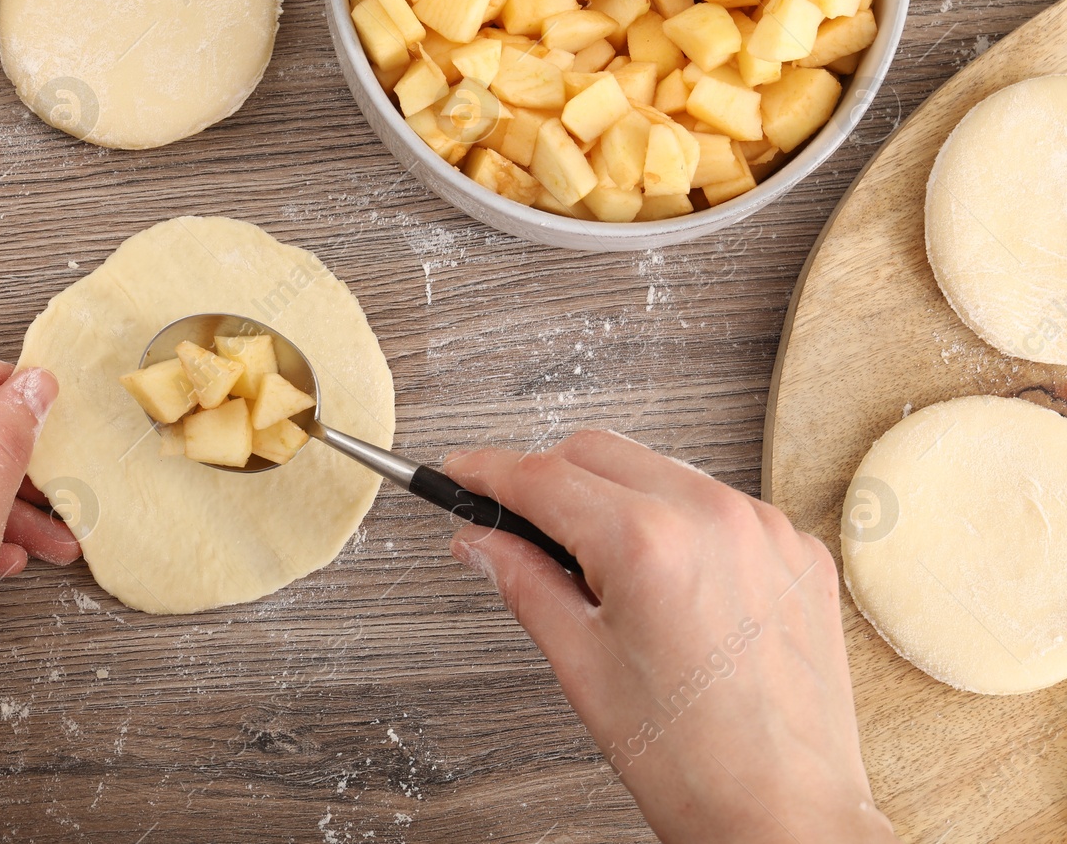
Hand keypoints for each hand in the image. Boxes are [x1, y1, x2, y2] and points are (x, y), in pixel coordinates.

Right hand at [448, 431, 898, 843]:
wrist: (787, 817)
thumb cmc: (694, 764)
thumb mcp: (581, 665)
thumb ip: (523, 582)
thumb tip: (482, 542)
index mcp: (650, 542)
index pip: (542, 475)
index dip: (486, 470)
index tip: (461, 472)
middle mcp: (714, 517)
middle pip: (596, 451)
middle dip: (547, 479)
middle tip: (518, 530)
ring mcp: (765, 528)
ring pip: (658, 469)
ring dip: (614, 497)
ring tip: (601, 574)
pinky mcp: (798, 550)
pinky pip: (718, 504)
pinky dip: (678, 523)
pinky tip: (666, 582)